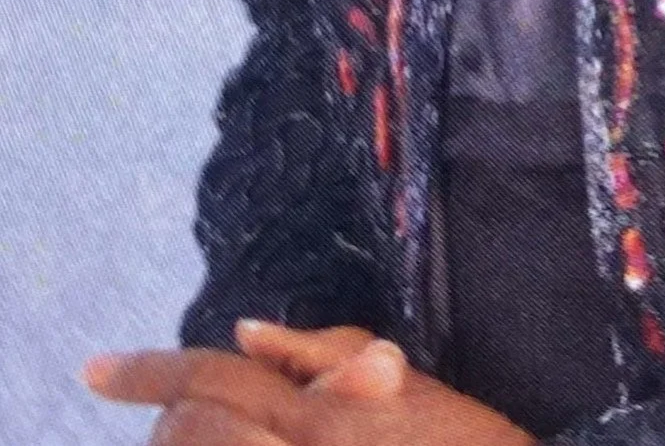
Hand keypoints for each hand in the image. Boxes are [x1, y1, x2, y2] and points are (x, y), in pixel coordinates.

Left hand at [81, 320, 537, 443]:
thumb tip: (247, 330)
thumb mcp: (408, 384)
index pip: (211, 376)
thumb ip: (330, 352)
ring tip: (196, 436)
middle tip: (168, 412)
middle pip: (191, 429)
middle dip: (168, 418)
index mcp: (325, 407)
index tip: (93, 369)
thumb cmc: (472, 445)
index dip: (144, 371)